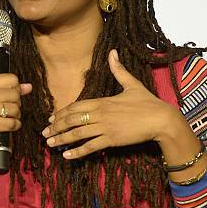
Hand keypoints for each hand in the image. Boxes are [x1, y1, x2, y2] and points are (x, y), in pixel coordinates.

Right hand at [0, 74, 32, 149]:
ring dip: (16, 116)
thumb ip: (5, 89)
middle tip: (10, 109)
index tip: (11, 95)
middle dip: (17, 103)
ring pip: (15, 109)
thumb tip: (28, 87)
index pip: (11, 79)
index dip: (16, 88)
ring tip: (9, 117)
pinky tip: (9, 125)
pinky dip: (14, 126)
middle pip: (15, 94)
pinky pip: (12, 123)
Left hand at [41, 50, 176, 158]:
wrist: (161, 119)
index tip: (52, 119)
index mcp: (103, 101)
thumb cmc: (148, 102)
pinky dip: (78, 152)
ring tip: (50, 144)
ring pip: (78, 134)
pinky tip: (67, 155)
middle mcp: (101, 113)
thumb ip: (119, 70)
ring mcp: (105, 127)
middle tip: (45, 133)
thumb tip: (113, 52)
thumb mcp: (132, 84)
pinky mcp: (112, 140)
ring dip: (62, 139)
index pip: (76, 106)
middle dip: (57, 127)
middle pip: (73, 120)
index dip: (62, 113)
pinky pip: (91, 147)